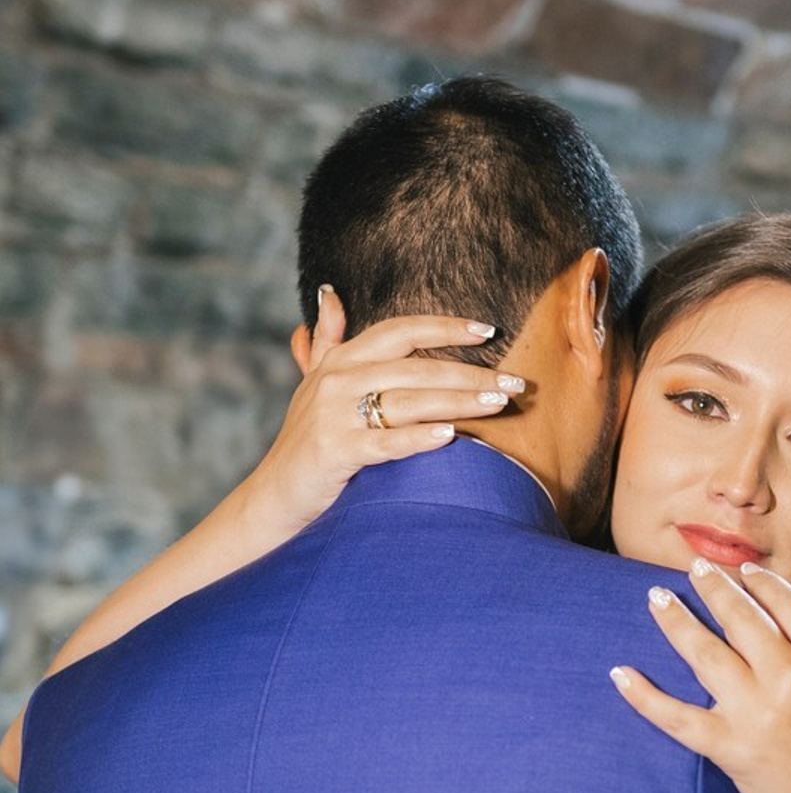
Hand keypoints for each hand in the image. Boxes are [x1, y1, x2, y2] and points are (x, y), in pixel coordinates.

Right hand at [242, 287, 524, 535]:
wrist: (273, 498)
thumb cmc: (306, 443)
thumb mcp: (313, 385)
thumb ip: (327, 341)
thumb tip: (329, 294)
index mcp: (340, 361)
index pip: (399, 332)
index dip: (444, 328)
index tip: (488, 331)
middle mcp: (337, 381)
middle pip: (415, 367)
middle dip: (469, 373)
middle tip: (516, 380)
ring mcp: (333, 415)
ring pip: (408, 400)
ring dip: (458, 400)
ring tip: (499, 402)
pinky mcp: (334, 451)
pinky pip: (385, 442)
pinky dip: (418, 437)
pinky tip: (451, 436)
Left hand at [611, 561, 790, 792]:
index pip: (782, 602)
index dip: (758, 582)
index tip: (740, 570)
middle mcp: (787, 675)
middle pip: (738, 617)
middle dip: (711, 587)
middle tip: (692, 568)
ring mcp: (755, 712)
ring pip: (704, 653)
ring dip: (675, 620)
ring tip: (656, 597)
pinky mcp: (731, 749)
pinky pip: (677, 718)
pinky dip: (644, 697)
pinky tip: (620, 674)